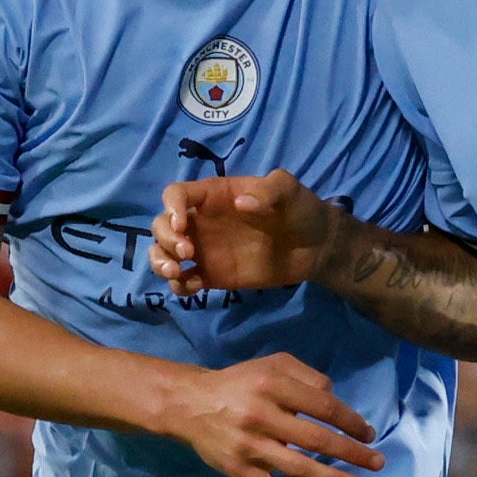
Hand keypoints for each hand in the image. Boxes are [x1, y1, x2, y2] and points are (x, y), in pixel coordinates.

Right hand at [151, 170, 335, 294]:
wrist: (316, 245)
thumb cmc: (300, 208)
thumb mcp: (289, 189)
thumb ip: (269, 190)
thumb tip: (241, 204)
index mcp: (214, 195)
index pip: (176, 194)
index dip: (171, 207)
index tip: (182, 224)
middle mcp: (202, 221)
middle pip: (161, 225)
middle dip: (165, 239)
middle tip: (188, 252)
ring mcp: (205, 250)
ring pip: (164, 254)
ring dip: (160, 262)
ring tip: (177, 273)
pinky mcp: (212, 276)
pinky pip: (183, 281)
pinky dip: (179, 286)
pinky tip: (196, 287)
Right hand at [161, 352, 384, 476]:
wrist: (190, 404)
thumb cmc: (240, 383)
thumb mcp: (272, 364)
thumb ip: (307, 375)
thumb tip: (334, 399)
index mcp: (273, 386)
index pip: (322, 406)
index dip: (350, 420)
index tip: (368, 432)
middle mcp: (263, 416)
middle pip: (316, 438)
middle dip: (352, 452)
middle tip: (378, 462)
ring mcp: (251, 448)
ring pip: (300, 468)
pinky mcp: (241, 472)